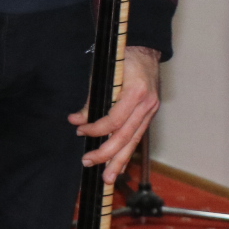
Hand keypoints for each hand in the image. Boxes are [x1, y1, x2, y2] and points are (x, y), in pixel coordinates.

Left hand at [71, 45, 160, 182]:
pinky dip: (127, 151)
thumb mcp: (104, 74)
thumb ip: (92, 100)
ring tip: (108, 178)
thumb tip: (76, 121)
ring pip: (134, 140)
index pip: (114, 119)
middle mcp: (147, 104)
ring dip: (119, 160)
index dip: (96, 129)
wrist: (146, 50)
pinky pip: (138, 136)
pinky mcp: (150, 114)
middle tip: (88, 162)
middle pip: (126, 136)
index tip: (80, 130)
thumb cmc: (123, 58)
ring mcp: (151, 110)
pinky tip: (118, 164)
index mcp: (136, 91)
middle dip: (107, 153)